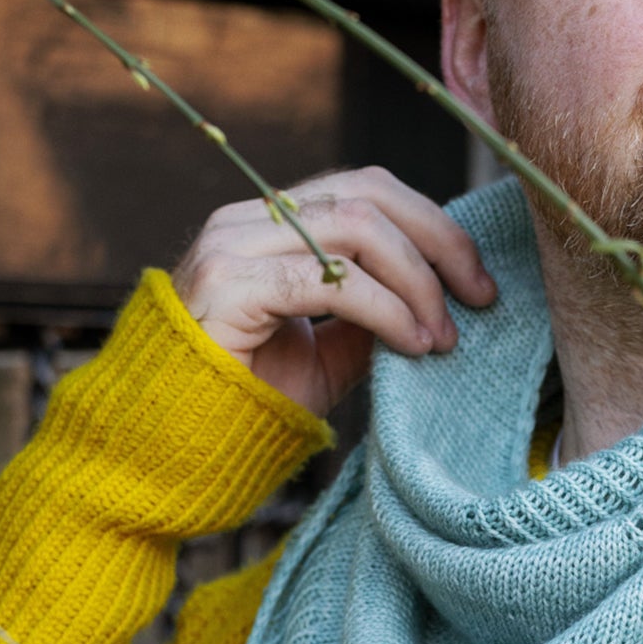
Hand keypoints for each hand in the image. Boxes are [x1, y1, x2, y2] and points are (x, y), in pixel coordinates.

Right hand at [172, 166, 496, 415]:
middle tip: (480, 298)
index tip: (476, 282)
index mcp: (269, 225)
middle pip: (369, 194)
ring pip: (356, 228)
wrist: (162, 452)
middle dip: (440, 243)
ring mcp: (231, 246)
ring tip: (443, 337)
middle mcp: (246, 220)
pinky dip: (386, 309)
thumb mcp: (326, 357)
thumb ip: (373, 321)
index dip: (433, 226)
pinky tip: (413, 345)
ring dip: (417, 282)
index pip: (366, 191)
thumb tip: (438, 304)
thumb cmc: (241, 406)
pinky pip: (329, 280)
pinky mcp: (227, 286)